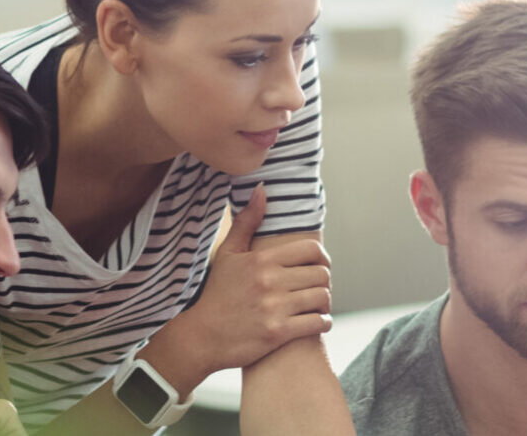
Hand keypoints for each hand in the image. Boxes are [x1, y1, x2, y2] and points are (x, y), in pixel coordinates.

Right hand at [165, 184, 332, 376]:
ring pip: (323, 297)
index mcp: (261, 259)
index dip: (321, 257)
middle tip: (315, 287)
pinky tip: (314, 321)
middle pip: (321, 274)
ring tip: (315, 304)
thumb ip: (246, 222)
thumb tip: (261, 190)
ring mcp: (275, 308)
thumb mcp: (228, 254)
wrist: (202, 336)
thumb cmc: (217, 293)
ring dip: (324, 302)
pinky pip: (319, 322)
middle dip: (323, 281)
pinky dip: (323, 322)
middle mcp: (269, 281)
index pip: (311, 249)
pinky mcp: (278, 332)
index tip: (316, 266)